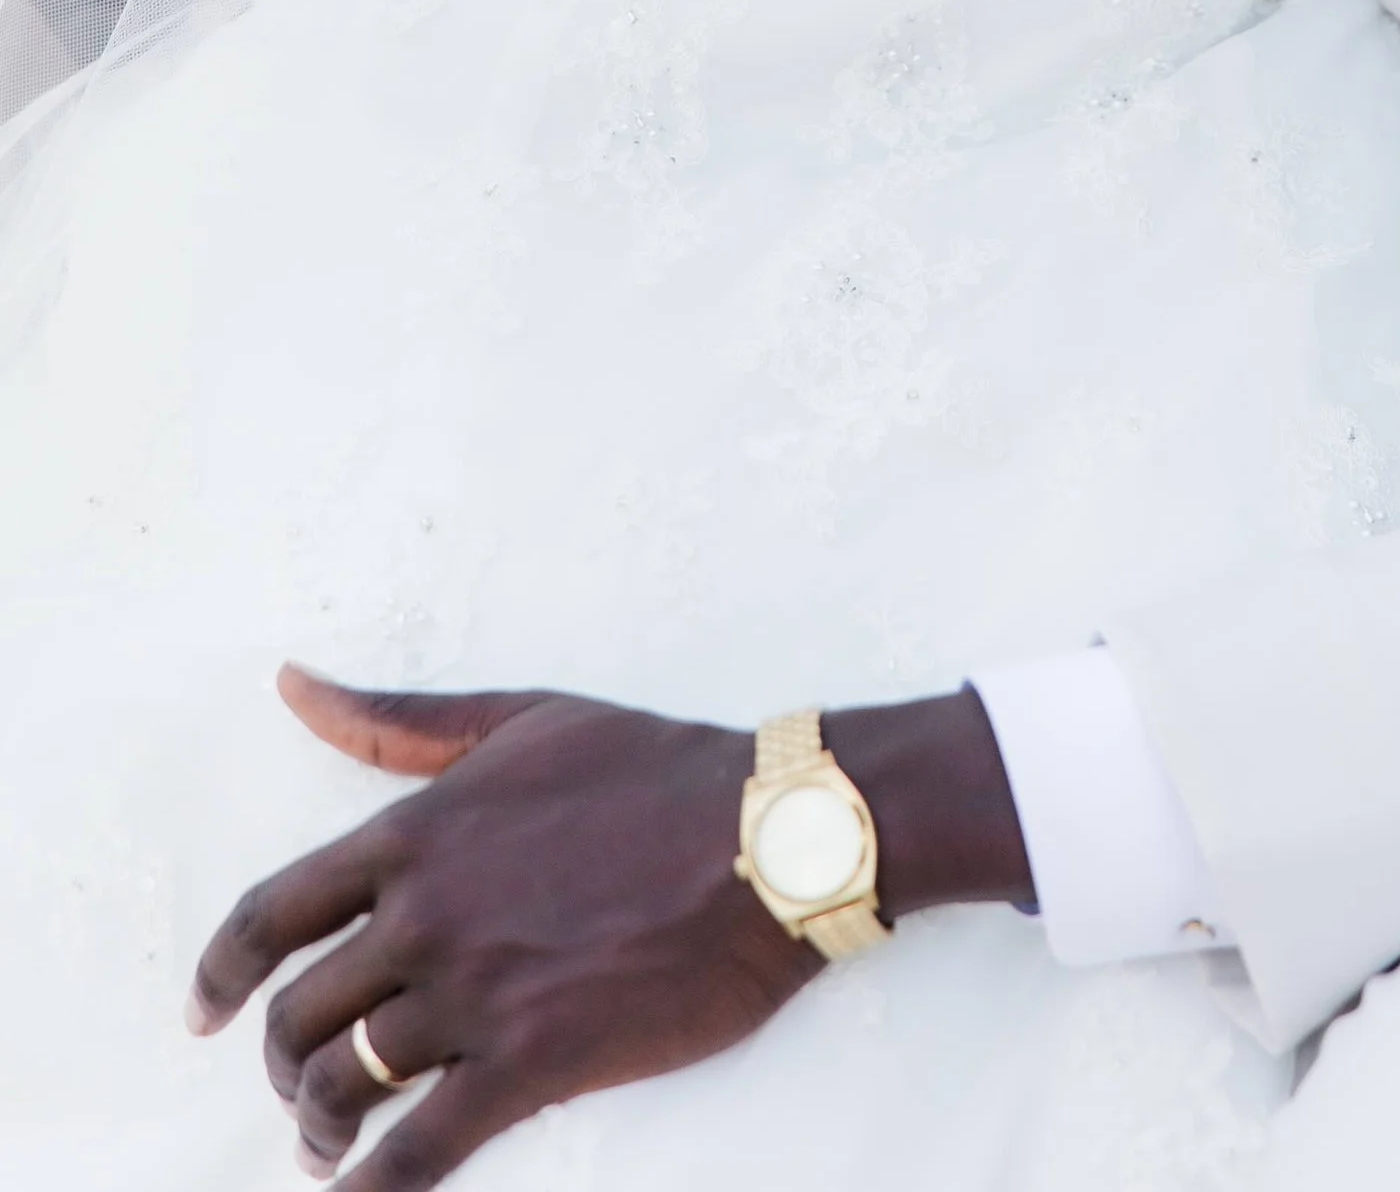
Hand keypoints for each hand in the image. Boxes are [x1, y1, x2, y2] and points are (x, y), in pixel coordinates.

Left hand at [191, 667, 1030, 1183]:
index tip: (203, 1013)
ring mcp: (474, 994)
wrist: (771, 836)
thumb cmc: (656, 769)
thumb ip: (397, 719)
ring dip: (322, 1131)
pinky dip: (377, 1189)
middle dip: (284, 1067)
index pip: (271, 916)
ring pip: (345, 1087)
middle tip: (303, 1093)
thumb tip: (291, 683)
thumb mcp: (521, 719)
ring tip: (333, 1150)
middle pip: (298, 1017)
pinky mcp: (530, 1064)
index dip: (221, 975)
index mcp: (415, 833)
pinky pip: (419, 1152)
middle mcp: (426, 916)